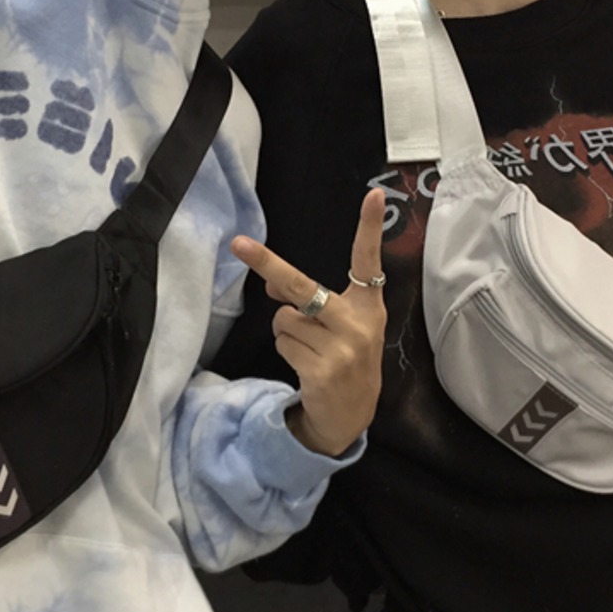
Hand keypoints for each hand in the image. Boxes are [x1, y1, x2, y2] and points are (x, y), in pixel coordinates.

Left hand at [231, 188, 386, 456]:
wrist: (351, 417)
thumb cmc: (343, 358)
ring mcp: (341, 348)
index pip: (369, 261)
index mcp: (368, 306)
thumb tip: (270, 282)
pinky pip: (283, 343)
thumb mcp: (336, 325)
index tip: (374, 194)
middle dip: (267, 265)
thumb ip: (309, 299)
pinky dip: (286, 350)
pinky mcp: (322, 370)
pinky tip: (307, 366)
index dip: (371, 228)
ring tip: (310, 350)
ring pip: (284, 319)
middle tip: (238, 244)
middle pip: (301, 286)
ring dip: (287, 332)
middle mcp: (358, 323)